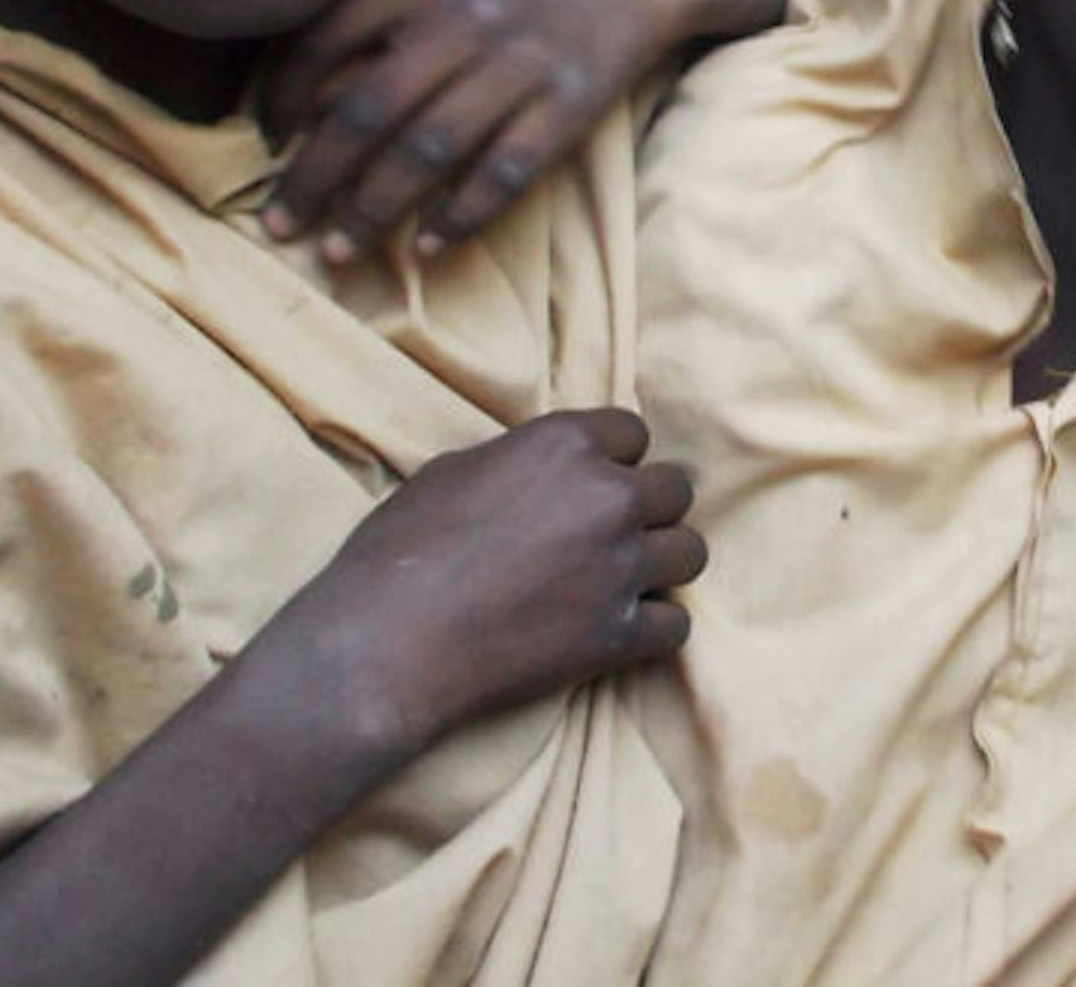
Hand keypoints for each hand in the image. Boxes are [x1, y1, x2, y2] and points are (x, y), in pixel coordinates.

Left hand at [259, 0, 715, 261]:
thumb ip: (372, 10)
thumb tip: (296, 95)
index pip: (321, 42)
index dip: (281, 101)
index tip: (267, 146)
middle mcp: (461, 18)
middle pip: (366, 113)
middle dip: (313, 179)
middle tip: (279, 227)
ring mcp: (518, 64)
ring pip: (427, 151)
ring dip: (373, 210)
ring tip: (337, 251)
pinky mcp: (568, 105)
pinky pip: (502, 173)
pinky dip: (459, 216)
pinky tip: (425, 247)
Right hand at [273, 408, 702, 763]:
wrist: (384, 644)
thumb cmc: (398, 552)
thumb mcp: (452, 472)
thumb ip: (518, 461)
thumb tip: (543, 471)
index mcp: (564, 444)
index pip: (633, 431)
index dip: (614, 459)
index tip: (591, 485)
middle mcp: (607, 496)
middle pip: (675, 490)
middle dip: (648, 509)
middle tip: (610, 536)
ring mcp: (620, 567)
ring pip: (690, 553)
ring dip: (660, 566)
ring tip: (621, 582)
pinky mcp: (619, 634)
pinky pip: (676, 626)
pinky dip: (652, 629)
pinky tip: (618, 630)